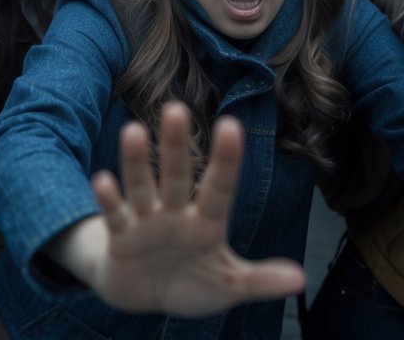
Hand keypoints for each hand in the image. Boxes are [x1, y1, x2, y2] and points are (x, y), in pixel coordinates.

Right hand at [49, 105, 304, 316]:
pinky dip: (109, 200)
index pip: (219, 187)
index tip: (231, 125)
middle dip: (175, 145)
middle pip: (176, 175)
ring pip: (141, 187)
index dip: (225, 159)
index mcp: (207, 223)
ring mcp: (145, 222)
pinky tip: (102, 180)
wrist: (143, 296)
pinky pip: (114, 216)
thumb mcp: (228, 286)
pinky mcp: (120, 237)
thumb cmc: (189, 282)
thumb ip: (259, 280)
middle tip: (175, 109)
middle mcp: (175, 213)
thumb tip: (301, 280)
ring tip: (132, 130)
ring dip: (136, 161)